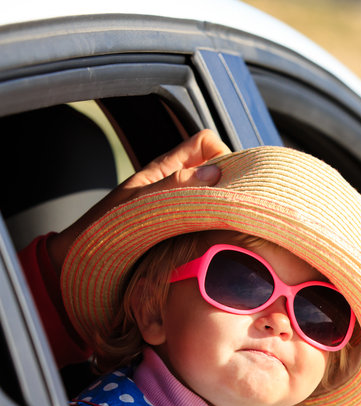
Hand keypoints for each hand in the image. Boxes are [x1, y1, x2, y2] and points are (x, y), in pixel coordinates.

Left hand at [47, 129, 230, 270]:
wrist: (82, 262)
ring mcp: (182, 209)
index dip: (220, 154)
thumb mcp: (139, 202)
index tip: (225, 180)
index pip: (206, 143)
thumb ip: (174, 184)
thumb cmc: (103, 230)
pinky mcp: (185, 233)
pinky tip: (219, 241)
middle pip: (217, 171)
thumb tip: (216, 173)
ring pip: (216, 198)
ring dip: (225, 208)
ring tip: (228, 225)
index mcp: (166, 168)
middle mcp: (178, 186)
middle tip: (234, 205)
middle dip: (230, 183)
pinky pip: (211, 223)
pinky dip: (219, 228)